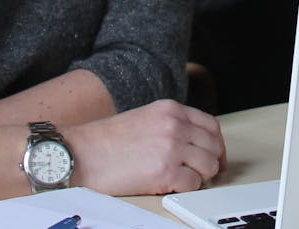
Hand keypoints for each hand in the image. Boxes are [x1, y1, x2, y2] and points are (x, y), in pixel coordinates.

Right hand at [66, 99, 225, 195]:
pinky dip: (187, 188)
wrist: (82, 154)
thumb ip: (170, 125)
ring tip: (185, 179)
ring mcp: (172, 148)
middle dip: (213, 162)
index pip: (210, 125)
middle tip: (205, 173)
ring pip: (208, 165)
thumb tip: (193, 142)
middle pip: (213, 146)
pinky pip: (194, 183)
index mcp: (170, 109)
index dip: (217, 144)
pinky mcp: (165, 172)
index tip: (216, 155)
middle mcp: (174, 125)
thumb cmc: (105, 141)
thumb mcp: (145, 118)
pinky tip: (173, 185)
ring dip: (201, 176)